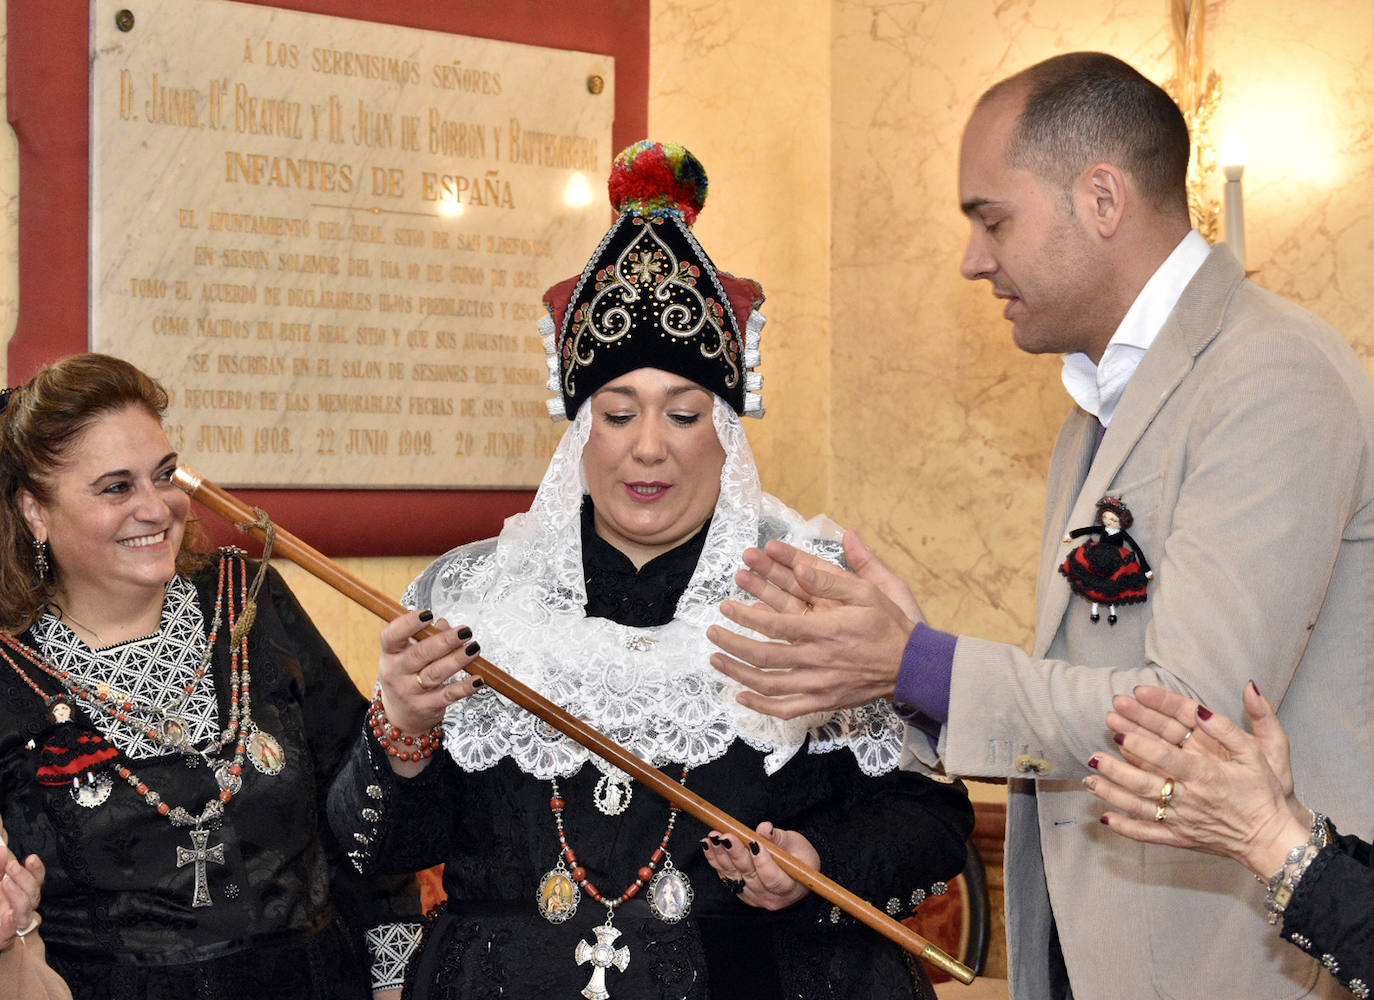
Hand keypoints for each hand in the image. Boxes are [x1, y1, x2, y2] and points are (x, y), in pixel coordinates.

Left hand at [0, 845, 43, 951]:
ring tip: (5, 881)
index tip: (31, 858)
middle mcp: (22, 906)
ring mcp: (15, 921)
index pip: (36, 880)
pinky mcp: (7, 933)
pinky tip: (7, 909)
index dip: (37, 869)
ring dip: (18, 892)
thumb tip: (2, 850)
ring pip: (27, 906)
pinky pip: (14, 925)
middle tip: (11, 865)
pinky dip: (12, 917)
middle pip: (34, 892)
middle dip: (25, 877)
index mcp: (20, 893)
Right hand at [376, 610, 483, 767]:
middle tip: (464, 631)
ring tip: (474, 648)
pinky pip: (448, 695)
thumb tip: (445, 625)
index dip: (408, 624)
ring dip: (457, 660)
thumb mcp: (408, 654)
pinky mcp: (426, 707)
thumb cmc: (407, 675)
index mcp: (390, 654)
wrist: (400, 716)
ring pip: (435, 674)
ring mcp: (409, 692)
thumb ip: (427, 637)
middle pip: (419, 654)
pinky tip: (478, 679)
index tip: (427, 614)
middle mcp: (395, 673)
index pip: (392, 636)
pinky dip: (465, 687)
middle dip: (444, 641)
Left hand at [700, 822, 817, 910]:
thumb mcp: (795, 844)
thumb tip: (764, 828)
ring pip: (734, 876)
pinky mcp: (741, 892)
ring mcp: (754, 897)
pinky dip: (716, 860)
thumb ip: (777, 838)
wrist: (795, 870)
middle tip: (727, 836)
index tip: (754, 843)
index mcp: (790, 889)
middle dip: (736, 855)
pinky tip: (708, 845)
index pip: (774, 879)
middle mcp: (770, 898)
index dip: (763, 862)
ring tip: (713, 837)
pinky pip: (726, 877)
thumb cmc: (799, 856)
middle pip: (750, 877)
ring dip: (721, 856)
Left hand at [707, 532, 920, 719]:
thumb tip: (799, 566)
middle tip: (711, 633)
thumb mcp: (868, 591)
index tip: (726, 608)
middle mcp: (816, 661)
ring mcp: (818, 686)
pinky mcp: (823, 702)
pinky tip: (741, 696)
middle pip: (762, 656)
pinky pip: (785, 709)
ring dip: (737, 672)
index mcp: (824, 631)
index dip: (745, 617)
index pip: (773, 625)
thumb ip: (832, 578)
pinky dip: (760, 706)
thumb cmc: (889, 625)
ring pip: (767, 684)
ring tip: (715, 660)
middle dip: (731, 644)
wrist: (912, 666)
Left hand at [1085, 686, 1310, 878]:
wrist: (1271, 839)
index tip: (1120, 735)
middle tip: (1093, 757)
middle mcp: (1189, 799)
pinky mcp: (1180, 838)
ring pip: (1140, 807)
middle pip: (1146, 782)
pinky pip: (1149, 834)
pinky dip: (1126, 829)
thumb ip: (1229, 728)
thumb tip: (1202, 708)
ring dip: (1113, 794)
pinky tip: (1105, 820)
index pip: (1167, 759)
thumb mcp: (1256, 754)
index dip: (1142, 747)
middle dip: (1116, 770)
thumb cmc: (1264, 792)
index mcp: (1205, 776)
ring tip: (1089, 781)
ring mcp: (1182, 821)